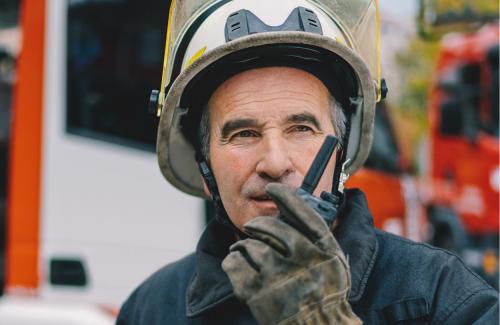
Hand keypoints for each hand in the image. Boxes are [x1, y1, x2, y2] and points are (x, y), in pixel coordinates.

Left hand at [222, 183, 360, 324]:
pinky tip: (239, 264)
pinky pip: (235, 264)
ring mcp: (277, 276)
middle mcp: (301, 259)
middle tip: (253, 228)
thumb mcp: (333, 259)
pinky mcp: (258, 293)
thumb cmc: (326, 291)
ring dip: (244, 245)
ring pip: (249, 244)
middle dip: (257, 225)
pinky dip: (233, 261)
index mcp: (322, 249)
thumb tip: (292, 205)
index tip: (273, 189)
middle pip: (269, 226)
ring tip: (246, 251)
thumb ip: (316, 234)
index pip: (301, 212)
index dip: (285, 195)